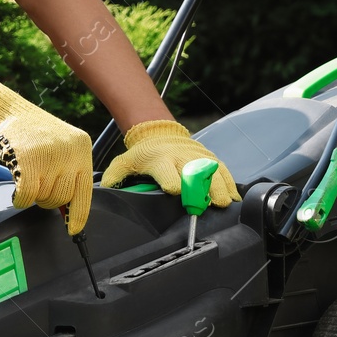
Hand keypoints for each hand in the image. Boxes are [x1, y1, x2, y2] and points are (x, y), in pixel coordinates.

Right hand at [0, 79, 93, 233]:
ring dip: (33, 194)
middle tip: (37, 184)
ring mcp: (49, 154)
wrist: (5, 111)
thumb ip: (69, 173)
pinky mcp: (28, 160)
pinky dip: (20, 199)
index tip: (73, 228)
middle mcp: (70, 150)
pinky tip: (16, 189)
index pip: (85, 190)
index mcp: (82, 146)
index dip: (79, 214)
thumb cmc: (32, 133)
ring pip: (44, 197)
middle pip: (62, 197)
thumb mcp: (60, 147)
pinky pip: (27, 196)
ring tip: (27, 175)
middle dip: (47, 198)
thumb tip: (70, 211)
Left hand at [99, 120, 238, 205]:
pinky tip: (233, 197)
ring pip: (212, 171)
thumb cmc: (144, 153)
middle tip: (208, 203)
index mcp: (160, 160)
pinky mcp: (209, 158)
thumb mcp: (126, 161)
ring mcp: (197, 157)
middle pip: (194, 172)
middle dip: (202, 188)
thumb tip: (103, 190)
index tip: (176, 190)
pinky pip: (222, 170)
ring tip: (223, 202)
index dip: (171, 180)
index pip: (167, 171)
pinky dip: (229, 184)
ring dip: (219, 187)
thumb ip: (115, 175)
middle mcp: (181, 157)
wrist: (160, 133)